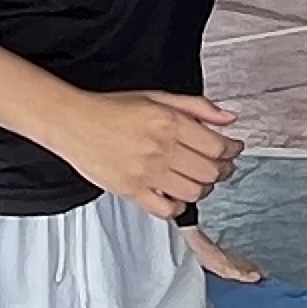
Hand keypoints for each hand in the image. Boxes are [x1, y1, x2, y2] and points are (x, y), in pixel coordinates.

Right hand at [54, 90, 241, 216]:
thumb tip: (228, 119)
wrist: (74, 122)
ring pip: (194, 192)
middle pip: (210, 171)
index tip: (232, 150)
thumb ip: (197, 107)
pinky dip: (178, 206)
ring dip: (204, 189)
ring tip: (199, 180)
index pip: (217, 146)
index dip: (232, 151)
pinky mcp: (132, 191)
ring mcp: (146, 173)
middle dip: (223, 170)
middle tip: (222, 167)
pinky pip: (167, 210)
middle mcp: (160, 148)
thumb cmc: (111, 109)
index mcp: (169, 122)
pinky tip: (176, 195)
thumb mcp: (157, 97)